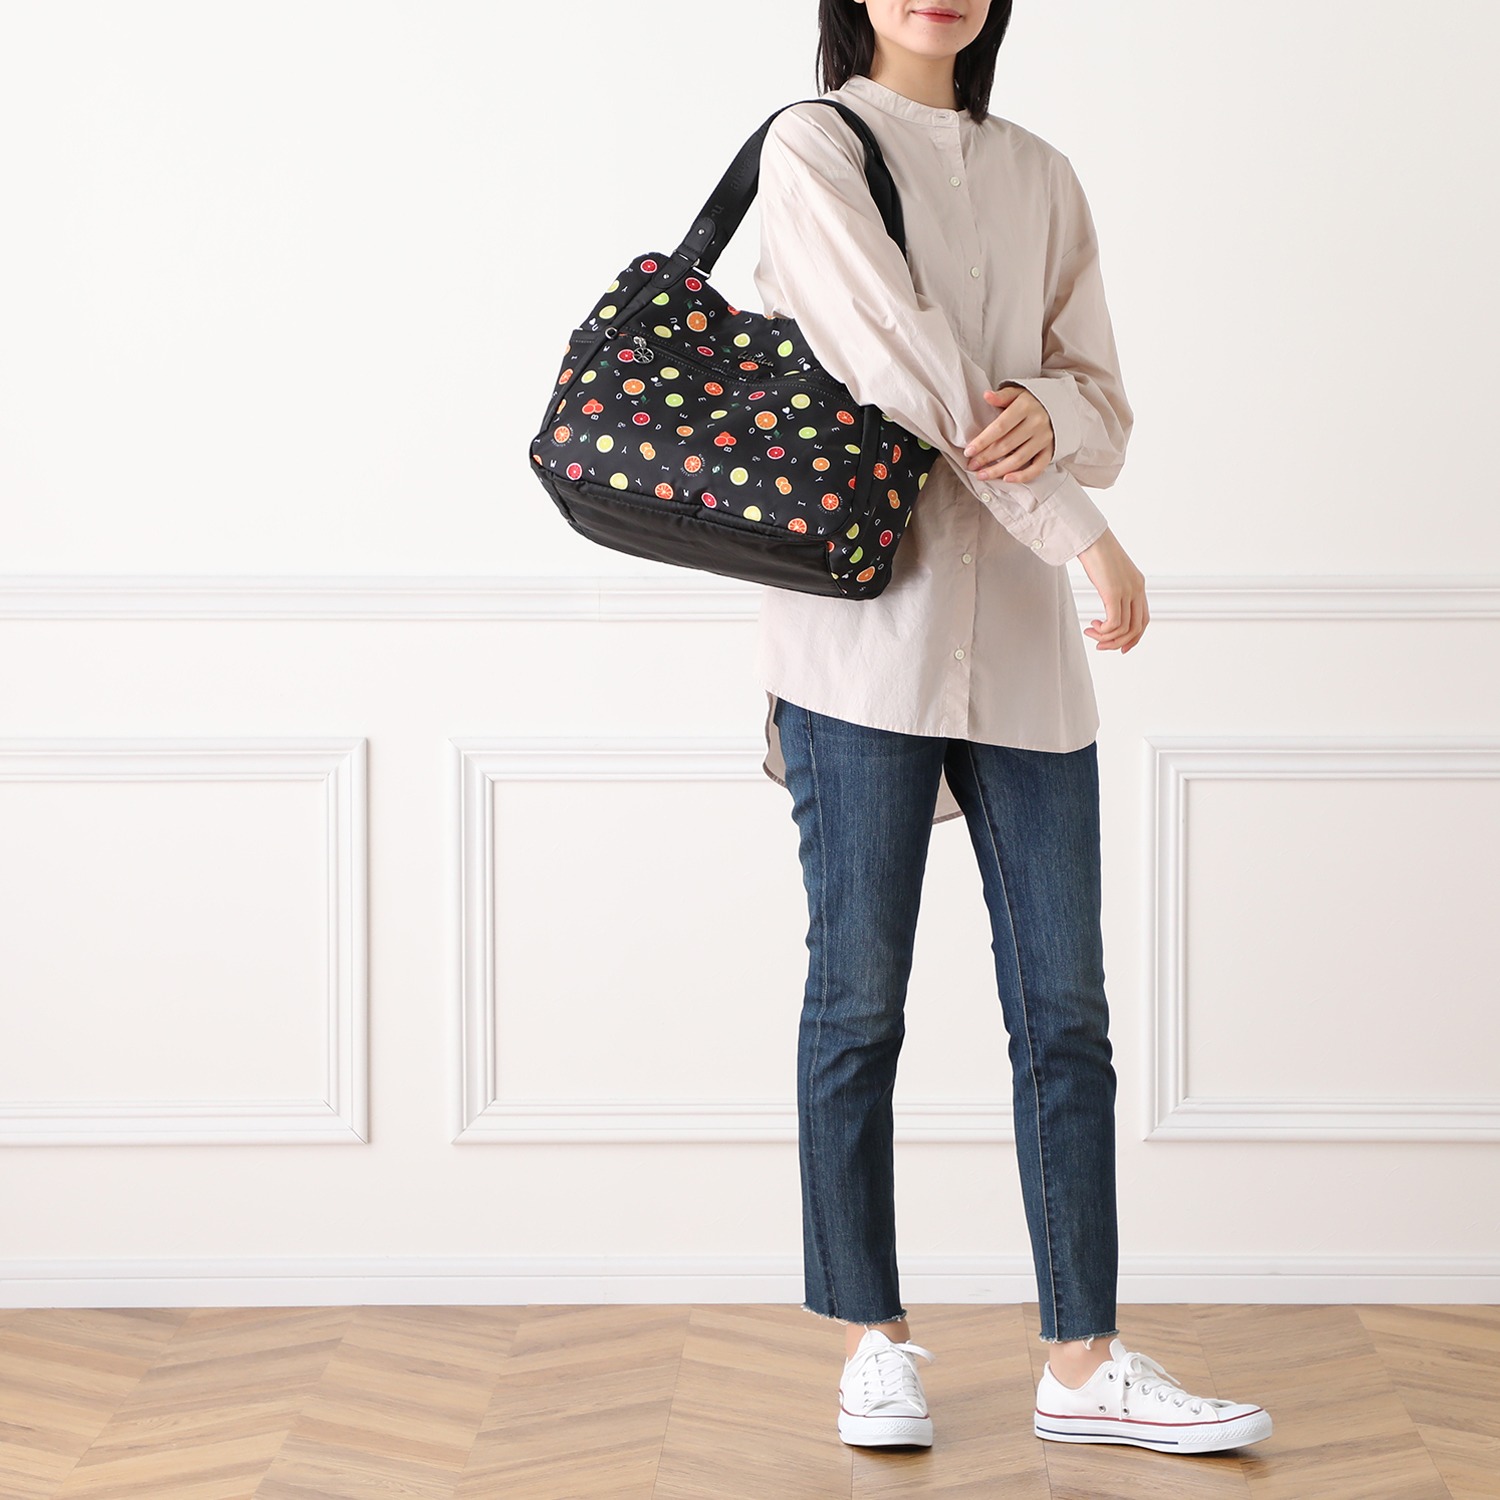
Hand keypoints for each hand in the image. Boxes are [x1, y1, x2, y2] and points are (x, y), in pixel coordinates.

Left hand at [962, 385, 1053, 483]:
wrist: (1059, 405)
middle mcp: (1036, 423)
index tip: (968, 452)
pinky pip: (1037, 467)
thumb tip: (987, 395)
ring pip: (1019, 459)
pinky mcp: (1050, 450)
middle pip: (1006, 445)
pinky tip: (1007, 479)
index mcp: (1025, 407)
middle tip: (971, 466)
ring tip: (982, 475)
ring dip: (998, 470)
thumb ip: (1001, 396)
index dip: (983, 441)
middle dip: (986, 458)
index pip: (1000, 427)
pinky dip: (1023, 476)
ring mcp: (1044, 438)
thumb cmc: (1031, 401)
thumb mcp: (1017, 392)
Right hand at [1076, 528, 1148, 652]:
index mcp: (1138, 585)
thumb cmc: (1096, 551)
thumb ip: (1114, 586)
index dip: (1133, 638)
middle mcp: (1137, 589)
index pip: (1143, 619)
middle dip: (1118, 643)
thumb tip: (1108, 599)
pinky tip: (1093, 626)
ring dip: (1106, 638)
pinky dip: (1103, 631)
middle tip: (1101, 645)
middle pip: (1137, 629)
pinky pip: (1114, 624)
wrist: (1091, 538)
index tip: (1119, 646)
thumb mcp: (1111, 573)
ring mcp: (1127, 591)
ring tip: (1092, 632)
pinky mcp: (1114, 593)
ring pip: (1124, 630)